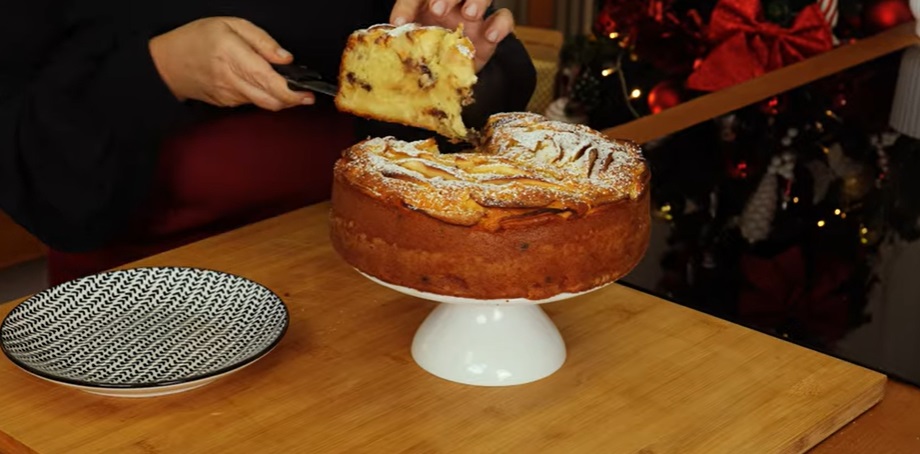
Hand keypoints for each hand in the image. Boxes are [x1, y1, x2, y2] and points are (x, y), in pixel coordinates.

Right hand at [149, 17, 313, 110]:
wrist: (166, 63)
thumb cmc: (196, 39)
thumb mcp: (230, 25)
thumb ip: (261, 40)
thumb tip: (285, 57)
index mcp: (233, 56)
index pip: (269, 81)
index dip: (292, 91)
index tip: (308, 93)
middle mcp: (231, 79)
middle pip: (270, 99)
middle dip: (292, 101)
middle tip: (306, 95)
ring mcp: (228, 95)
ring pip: (263, 104)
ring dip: (279, 99)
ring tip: (288, 88)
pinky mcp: (226, 103)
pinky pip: (251, 102)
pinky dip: (263, 96)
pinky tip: (264, 87)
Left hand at [389, 0, 514, 70]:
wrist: (445, 77)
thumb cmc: (425, 56)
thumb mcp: (410, 48)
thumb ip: (402, 38)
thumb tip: (389, 35)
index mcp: (427, 3)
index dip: (408, 5)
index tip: (399, 22)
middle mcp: (452, 4)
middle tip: (437, 9)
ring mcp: (473, 15)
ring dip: (477, 0)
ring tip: (469, 13)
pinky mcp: (491, 32)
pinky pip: (504, 18)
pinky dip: (500, 24)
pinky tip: (490, 35)